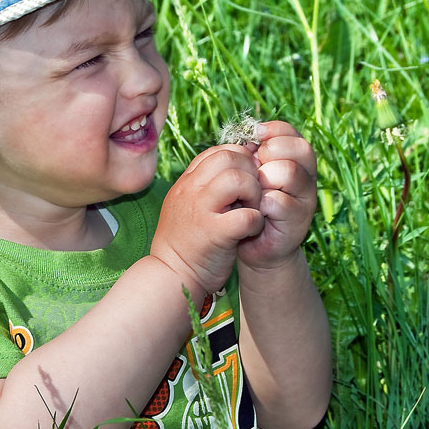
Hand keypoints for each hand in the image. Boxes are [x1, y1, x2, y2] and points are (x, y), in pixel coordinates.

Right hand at [151, 145, 263, 294]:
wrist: (172, 277)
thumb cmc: (186, 241)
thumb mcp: (188, 204)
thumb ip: (206, 184)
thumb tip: (237, 164)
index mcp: (187, 181)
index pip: (219, 151)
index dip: (240, 160)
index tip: (246, 179)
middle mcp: (191, 190)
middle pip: (230, 157)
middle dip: (249, 171)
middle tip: (251, 194)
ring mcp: (201, 210)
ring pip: (238, 179)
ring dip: (254, 193)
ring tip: (251, 209)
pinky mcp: (215, 234)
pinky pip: (247, 215)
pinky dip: (256, 221)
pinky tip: (250, 230)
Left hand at [236, 121, 316, 271]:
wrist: (253, 242)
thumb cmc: (249, 201)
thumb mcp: (251, 173)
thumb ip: (252, 154)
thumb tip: (247, 138)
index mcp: (296, 159)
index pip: (291, 132)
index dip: (272, 131)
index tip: (253, 139)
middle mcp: (307, 175)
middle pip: (298, 148)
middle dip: (270, 153)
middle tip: (255, 169)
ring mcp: (306, 198)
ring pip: (288, 172)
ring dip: (264, 179)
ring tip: (253, 191)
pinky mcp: (298, 220)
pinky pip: (277, 201)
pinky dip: (260, 204)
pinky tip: (253, 210)